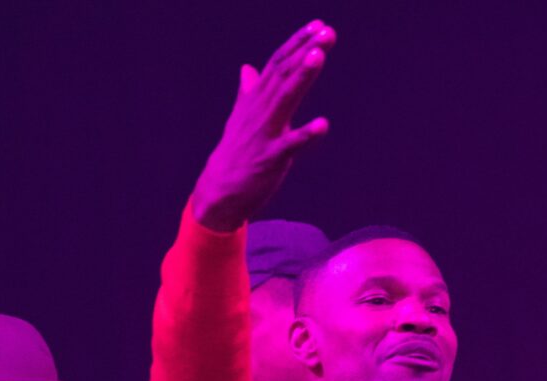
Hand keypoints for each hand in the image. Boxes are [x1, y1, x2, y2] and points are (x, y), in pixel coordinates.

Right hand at [191, 20, 336, 231]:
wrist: (219, 189)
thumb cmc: (237, 152)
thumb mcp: (243, 117)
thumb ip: (249, 91)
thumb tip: (248, 68)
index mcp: (256, 99)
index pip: (278, 63)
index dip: (298, 43)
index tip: (319, 25)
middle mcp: (260, 110)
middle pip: (284, 74)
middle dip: (306, 52)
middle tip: (327, 33)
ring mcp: (265, 132)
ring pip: (285, 99)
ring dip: (302, 77)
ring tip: (319, 57)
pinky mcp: (271, 157)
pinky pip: (290, 144)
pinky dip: (306, 134)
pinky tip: (324, 125)